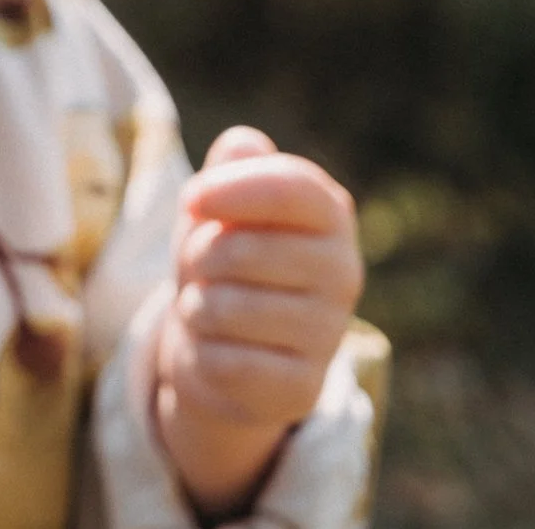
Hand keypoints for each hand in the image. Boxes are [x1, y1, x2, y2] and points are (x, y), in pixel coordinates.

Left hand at [153, 127, 363, 519]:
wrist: (226, 354)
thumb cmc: (223, 263)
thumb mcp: (220, 208)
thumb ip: (232, 170)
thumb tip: (243, 145)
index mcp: (331, 215)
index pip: (292, 188)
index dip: (233, 189)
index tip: (190, 200)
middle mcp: (344, 273)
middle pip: (242, 249)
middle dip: (196, 256)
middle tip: (199, 267)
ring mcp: (328, 334)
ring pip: (223, 308)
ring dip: (193, 307)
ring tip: (206, 310)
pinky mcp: (302, 389)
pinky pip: (223, 362)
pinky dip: (198, 354)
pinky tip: (213, 352)